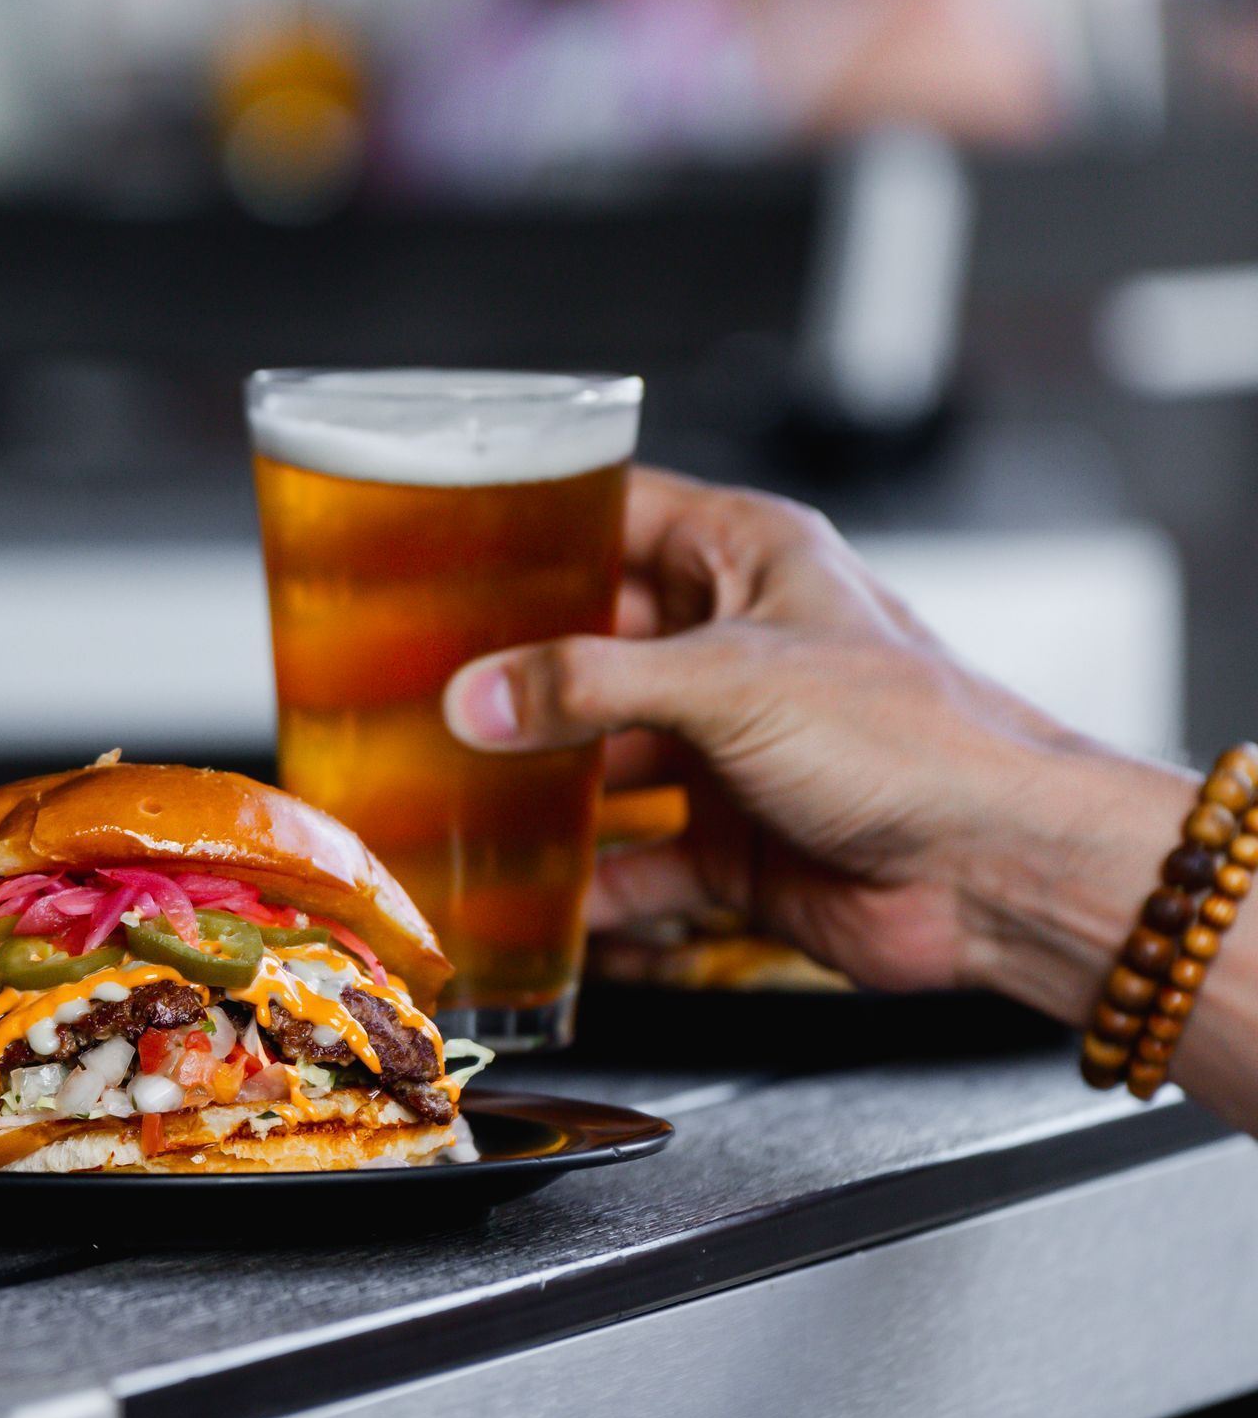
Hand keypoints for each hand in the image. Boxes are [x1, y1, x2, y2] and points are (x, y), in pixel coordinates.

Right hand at [442, 468, 1190, 1003]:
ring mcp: (727, 750)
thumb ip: (589, 686)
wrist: (997, 872)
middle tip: (420, 686)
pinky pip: (635, 865)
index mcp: (746, 564)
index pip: (621, 516)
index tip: (448, 546)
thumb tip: (475, 699)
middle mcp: (731, 649)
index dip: (537, 525)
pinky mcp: (730, 842)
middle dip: (514, 675)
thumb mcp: (730, 684)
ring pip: (603, 760)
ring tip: (449, 792)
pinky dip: (588, 888)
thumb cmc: (914, 740)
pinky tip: (529, 901)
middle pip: (592, 648)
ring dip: (539, 787)